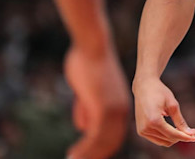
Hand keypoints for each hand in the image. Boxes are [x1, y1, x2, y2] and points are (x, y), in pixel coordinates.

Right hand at [63, 43, 129, 158]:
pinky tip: (73, 155)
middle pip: (110, 141)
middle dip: (94, 154)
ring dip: (87, 154)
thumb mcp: (88, 92)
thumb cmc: (88, 65)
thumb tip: (83, 126)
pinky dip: (84, 148)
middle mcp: (121, 110)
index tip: (86, 156)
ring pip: (102, 142)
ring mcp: (114, 110)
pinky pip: (94, 136)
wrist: (92, 47)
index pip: (113, 134)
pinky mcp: (103, 107)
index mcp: (120, 106)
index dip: (100, 148)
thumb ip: (87, 108)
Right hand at [133, 77, 194, 146]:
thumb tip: (191, 134)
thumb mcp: (172, 105)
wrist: (144, 86)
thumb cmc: (159, 92)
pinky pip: (157, 139)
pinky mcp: (141, 131)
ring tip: (183, 130)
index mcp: (154, 120)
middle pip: (168, 140)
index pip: (172, 134)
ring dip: (174, 138)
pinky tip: (174, 129)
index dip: (185, 137)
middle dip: (181, 137)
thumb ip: (180, 121)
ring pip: (163, 142)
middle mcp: (145, 128)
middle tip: (193, 133)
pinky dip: (166, 136)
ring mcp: (142, 131)